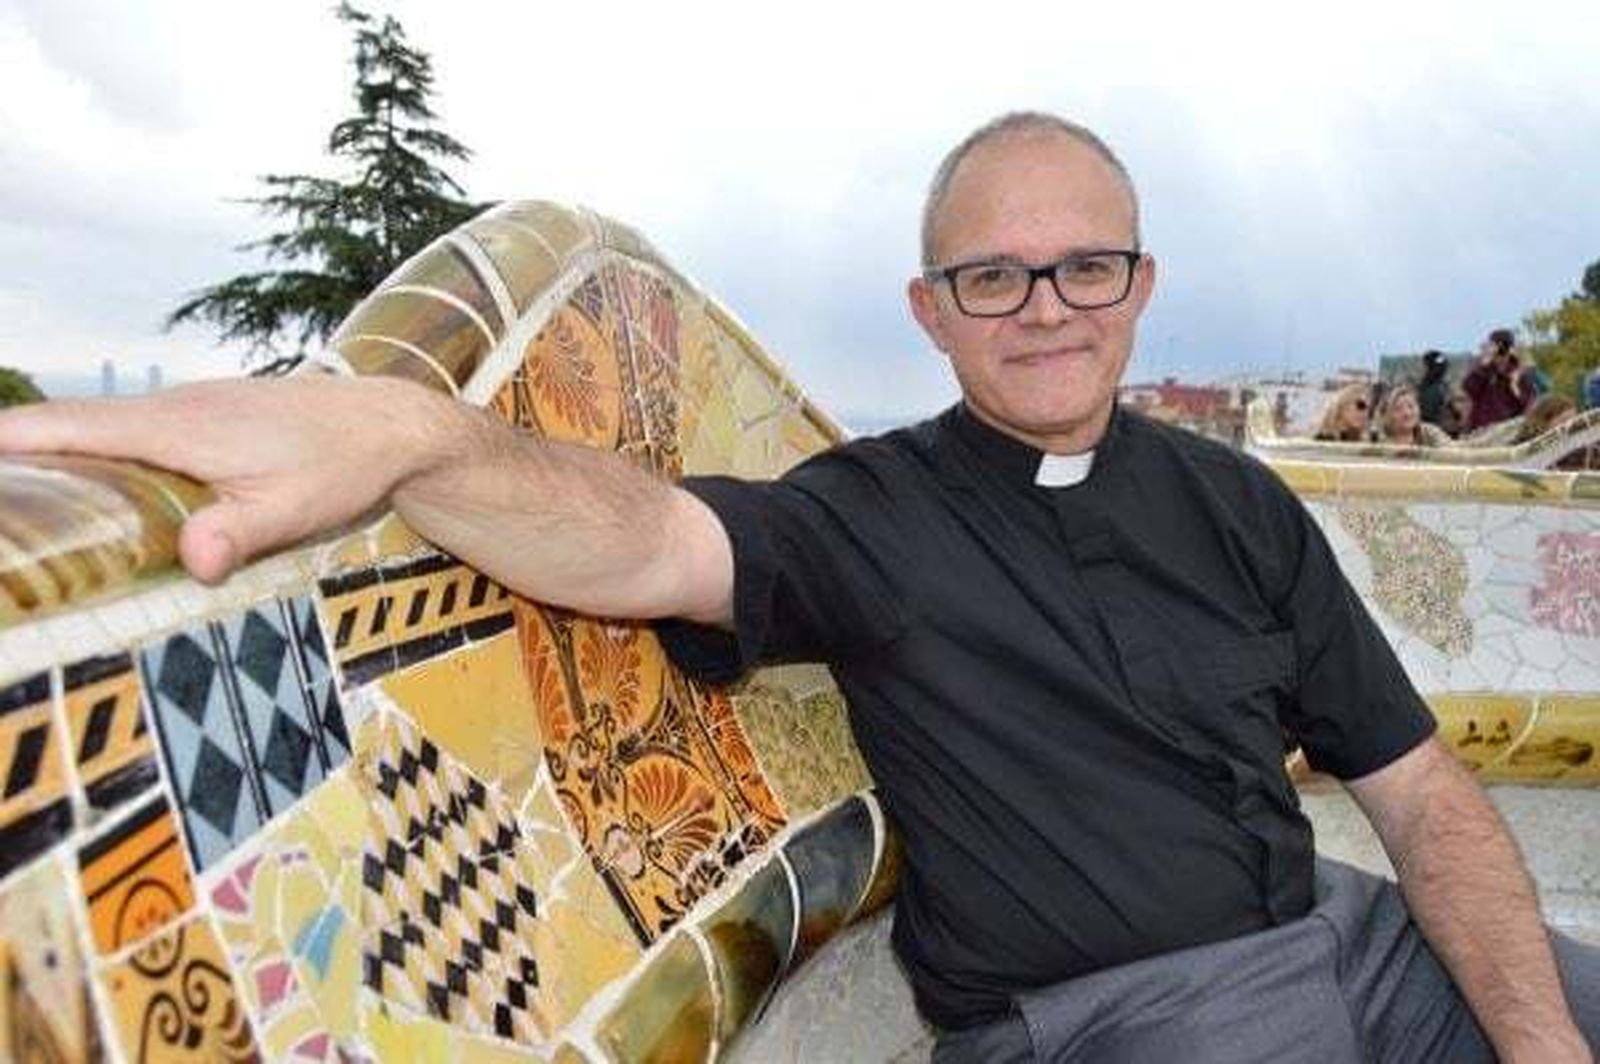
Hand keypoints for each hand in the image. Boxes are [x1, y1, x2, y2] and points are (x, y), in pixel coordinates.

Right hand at [0, 375, 465, 583]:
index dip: (9, 442)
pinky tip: (88, 490)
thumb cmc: (342, 465)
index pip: (69, 427)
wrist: (388, 424)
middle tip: (4, 522)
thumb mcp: (292, 508)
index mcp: (177, 427)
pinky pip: (129, 432)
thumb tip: (195, 558)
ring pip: (100, 429)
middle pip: (69, 427)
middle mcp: (170, 408)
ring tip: (24, 509)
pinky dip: (95, 454)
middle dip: (17, 456)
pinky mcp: (203, 418)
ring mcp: (186, 407)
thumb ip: (239, 532)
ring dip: (54, 456)